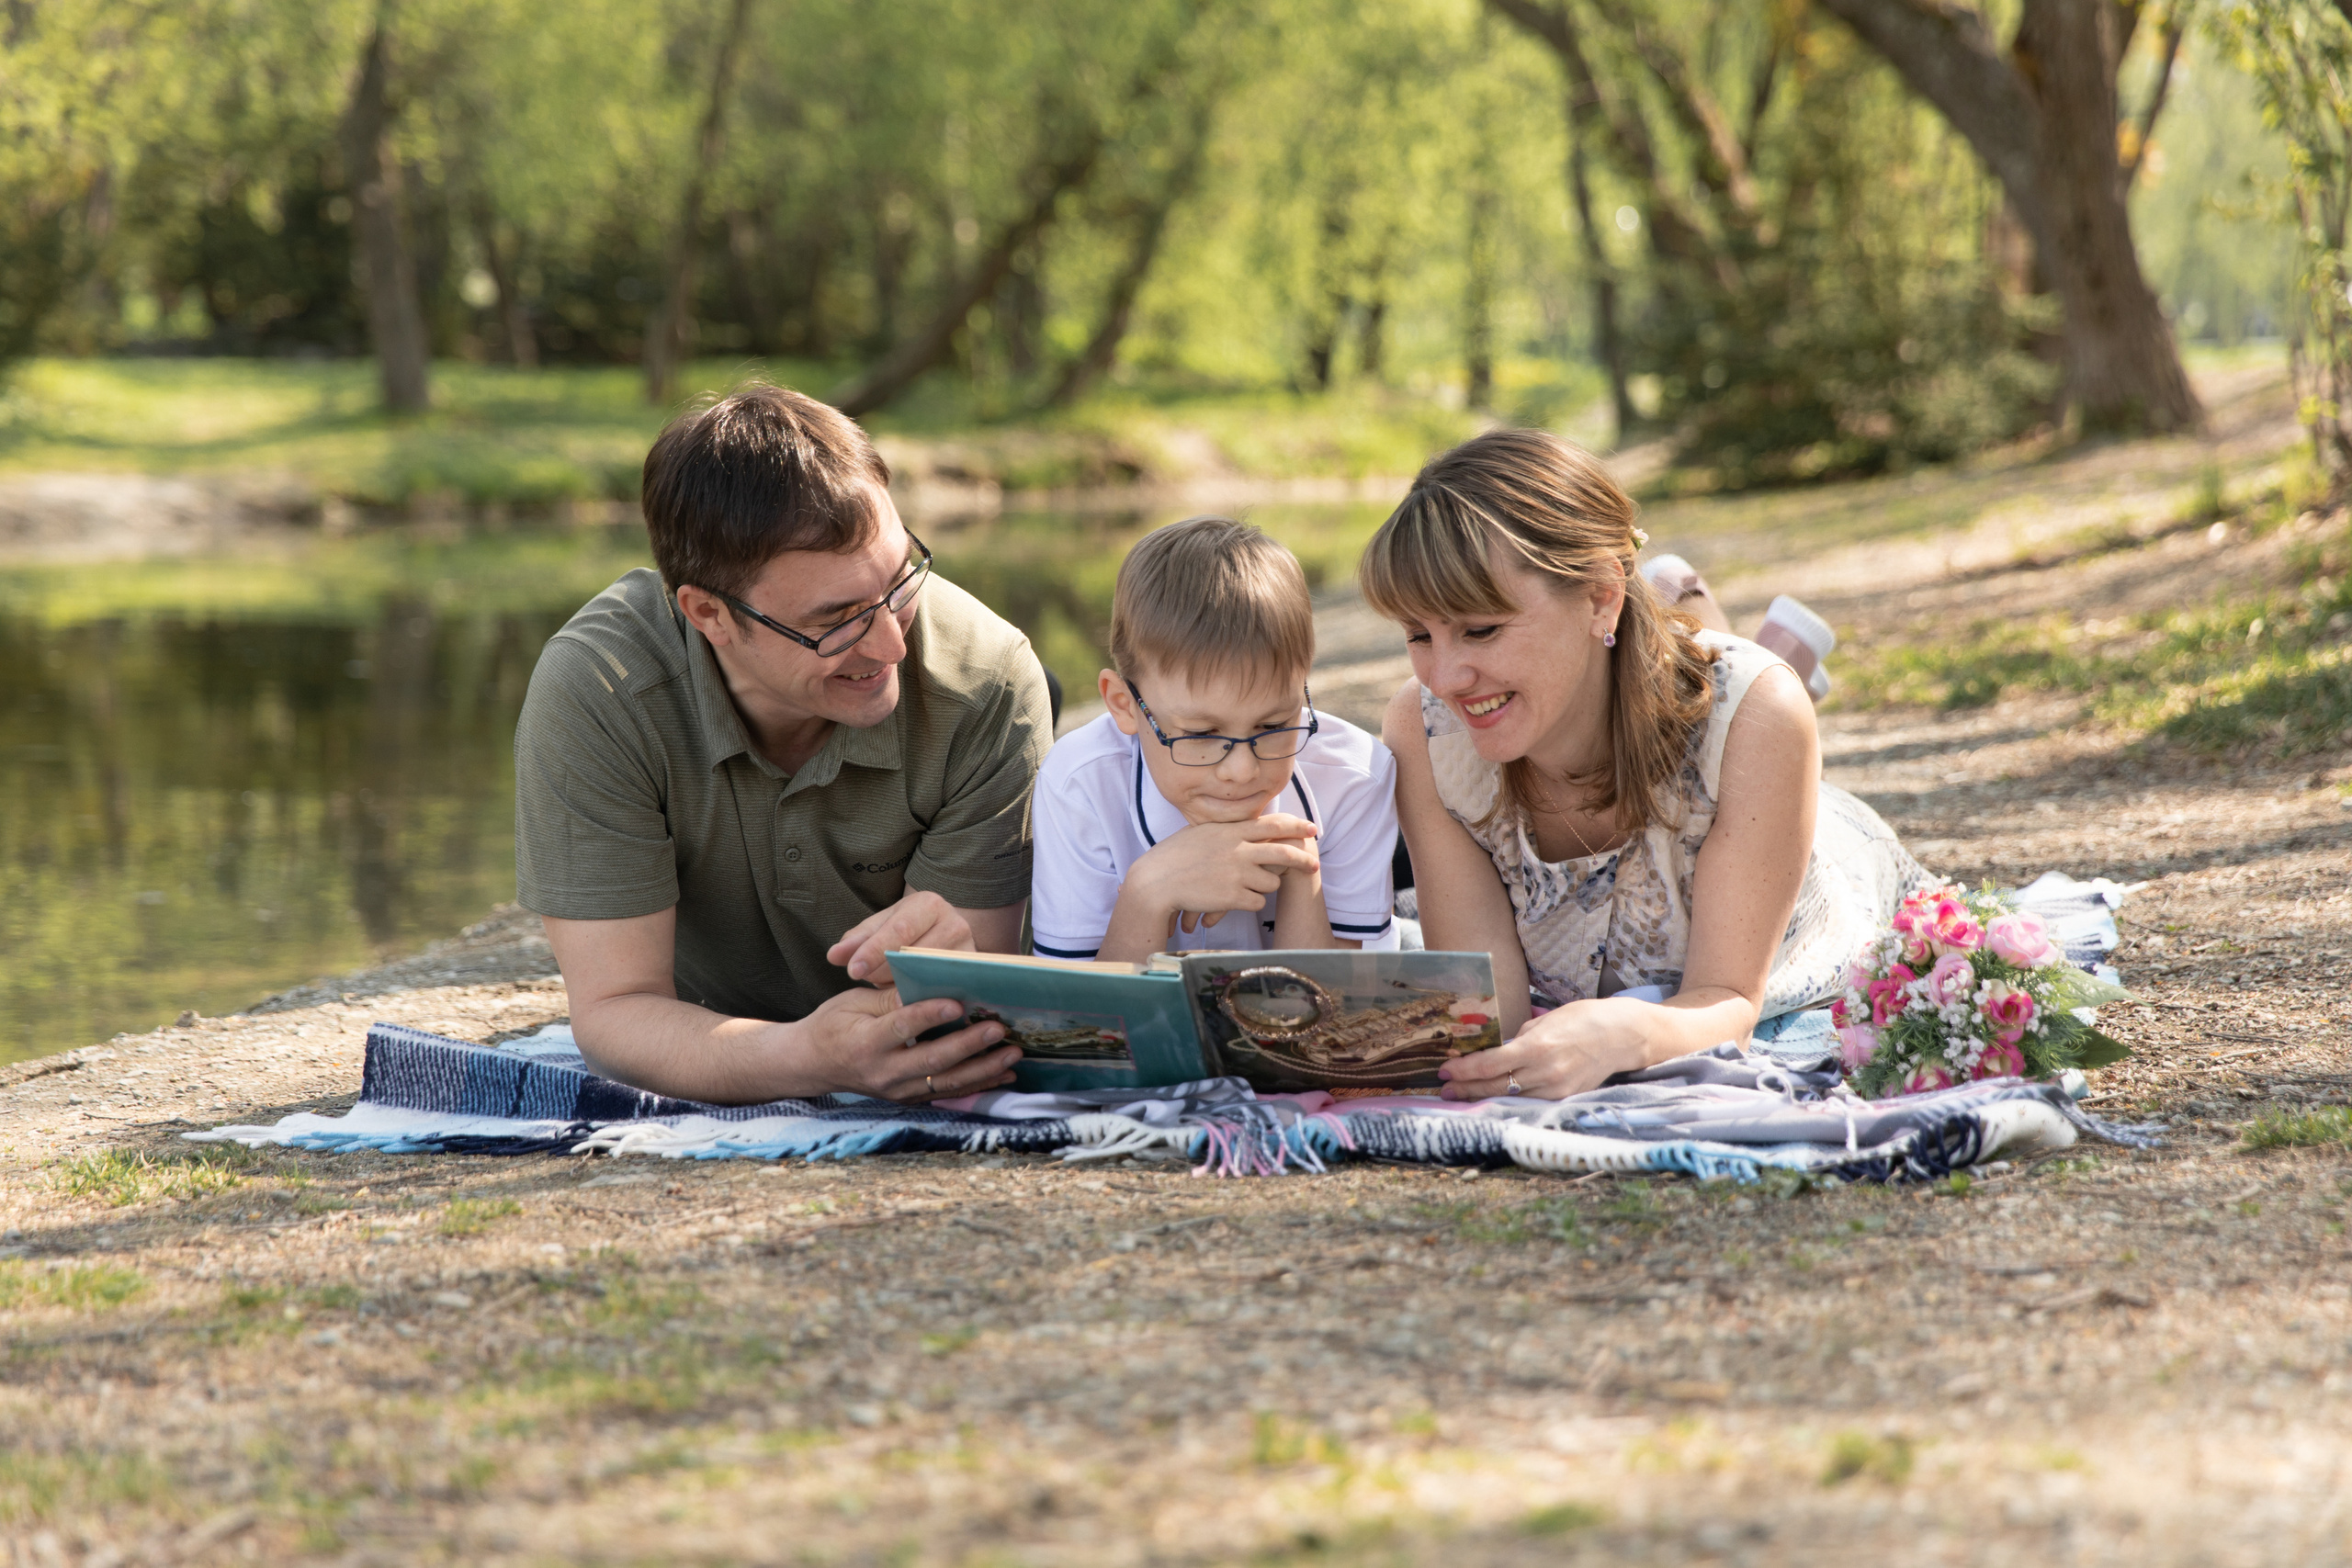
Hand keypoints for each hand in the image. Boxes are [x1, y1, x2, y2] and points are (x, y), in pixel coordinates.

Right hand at [794, 986, 1022, 1101]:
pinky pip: (946, 1092)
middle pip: (931, 1061)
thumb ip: (889, 998)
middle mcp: (882, 1072)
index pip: (902, 1028)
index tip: (958, 1003)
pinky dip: (978, 1084)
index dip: (930, 1016)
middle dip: (969, 1046)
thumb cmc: (834, 1025)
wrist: (812, 1064)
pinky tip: (1003, 1074)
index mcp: (865, 1042)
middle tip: (998, 1029)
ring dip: (983, 1069)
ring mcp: (896, 1090)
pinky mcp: (908, 1098)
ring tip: (1013, 1053)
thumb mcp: (853, 1003)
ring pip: (945, 1082)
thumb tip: (927, 985)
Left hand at [826, 890, 972, 986]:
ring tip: (885, 989)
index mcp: (929, 904)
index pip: (900, 929)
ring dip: (905, 987)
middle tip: (867, 982)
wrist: (935, 936)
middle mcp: (956, 923)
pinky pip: (947, 991)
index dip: (875, 951)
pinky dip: (924, 999)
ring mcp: (970, 950)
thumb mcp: (876, 930)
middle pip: (918, 954)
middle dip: (887, 972)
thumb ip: (854, 942)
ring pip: (934, 975)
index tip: (852, 972)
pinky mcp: (974, 975)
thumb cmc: (901, 931)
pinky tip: (905, 1004)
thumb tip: (834, 956)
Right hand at [1133, 814, 1319, 930]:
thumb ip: (1228, 829)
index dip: (1296, 825)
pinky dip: (1250, 902)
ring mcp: (1236, 873)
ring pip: (1272, 883)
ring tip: (1247, 887)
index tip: (1311, 828)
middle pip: (1283, 852)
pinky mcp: (1233, 896)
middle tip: (1314, 864)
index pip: (1272, 824)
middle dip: (1303, 859)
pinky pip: (1258, 902)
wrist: (1156, 881)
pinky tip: (1235, 900)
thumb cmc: (1174, 856)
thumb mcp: (1202, 832)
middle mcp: (1238, 849)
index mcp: (1231, 830)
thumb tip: (1249, 824)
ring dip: (1265, 886)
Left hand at [1436, 997, 1652, 1099]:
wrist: (1622, 1036)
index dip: (1463, 1070)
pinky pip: (1530, 1100)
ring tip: (1460, 1095)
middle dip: (1466, 1088)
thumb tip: (1497, 1051)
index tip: (1444, 1071)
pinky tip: (1493, 1097)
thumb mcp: (1544, 1021)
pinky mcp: (1565, 1098)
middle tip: (1444, 1089)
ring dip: (1483, 1096)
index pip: (1489, 1065)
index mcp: (1536, 1048)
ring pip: (1510, 1097)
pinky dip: (1509, 1098)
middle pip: (1495, 1086)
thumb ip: (1519, 1039)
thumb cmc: (1583, 1019)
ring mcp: (1556, 1089)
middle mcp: (1545, 1073)